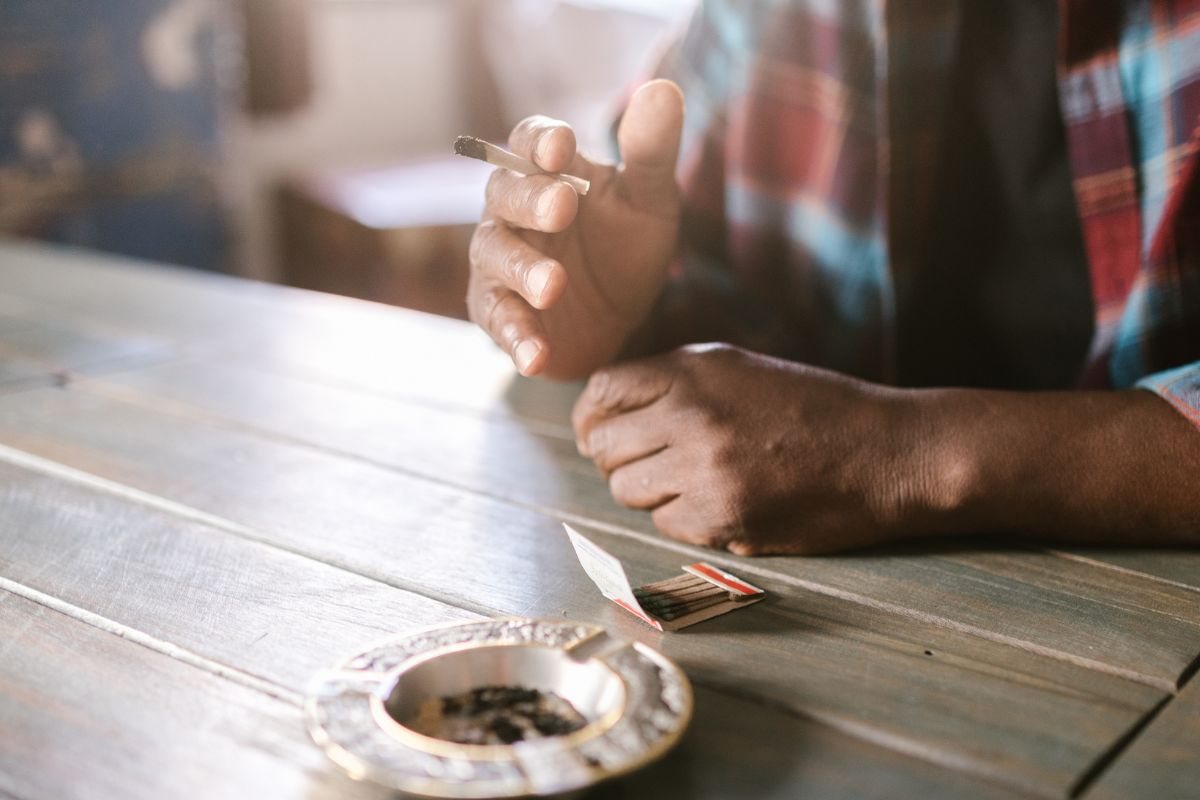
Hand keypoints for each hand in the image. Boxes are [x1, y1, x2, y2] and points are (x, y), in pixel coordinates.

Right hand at [466, 80, 684, 379]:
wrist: (621, 319)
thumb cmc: (626, 246)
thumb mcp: (651, 200)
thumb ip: (652, 150)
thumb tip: (663, 89)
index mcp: (547, 172)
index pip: (528, 141)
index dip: (540, 141)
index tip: (562, 146)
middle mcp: (513, 211)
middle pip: (504, 192)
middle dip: (531, 199)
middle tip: (563, 206)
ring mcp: (500, 263)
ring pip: (495, 255)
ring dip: (523, 269)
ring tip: (555, 285)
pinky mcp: (498, 313)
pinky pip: (499, 321)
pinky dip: (516, 338)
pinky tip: (536, 356)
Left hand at [571, 344, 932, 554]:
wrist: (888, 451)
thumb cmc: (814, 407)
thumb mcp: (738, 369)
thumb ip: (673, 382)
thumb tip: (604, 412)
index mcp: (693, 370)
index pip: (602, 391)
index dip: (591, 415)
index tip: (597, 432)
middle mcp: (690, 414)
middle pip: (604, 445)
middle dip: (615, 456)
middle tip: (643, 462)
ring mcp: (703, 469)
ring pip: (626, 489)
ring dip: (647, 489)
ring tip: (687, 481)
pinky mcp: (721, 518)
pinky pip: (664, 523)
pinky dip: (681, 518)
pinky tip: (718, 502)